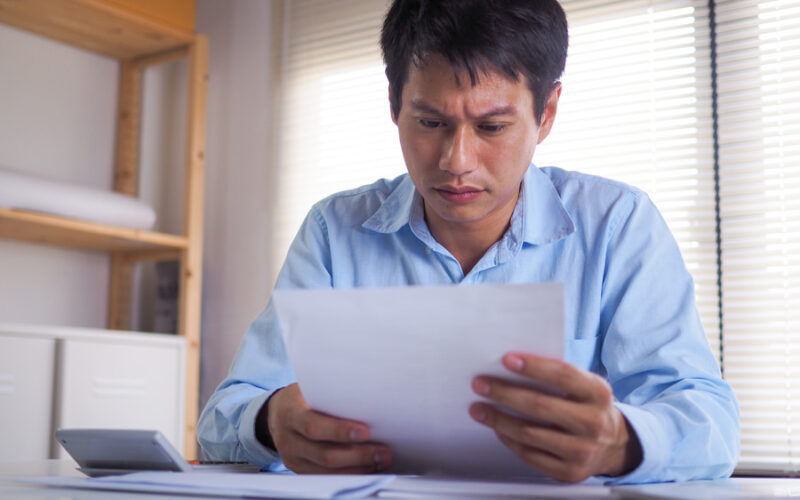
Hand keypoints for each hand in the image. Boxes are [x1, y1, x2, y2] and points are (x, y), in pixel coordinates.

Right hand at [262, 383, 392, 472]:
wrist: (276, 414)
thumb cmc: (301, 397)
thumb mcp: (309, 388)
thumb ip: (330, 394)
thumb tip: (368, 397)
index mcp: (290, 414)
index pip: (314, 427)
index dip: (340, 431)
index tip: (366, 431)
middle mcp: (288, 440)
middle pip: (324, 455)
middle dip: (358, 455)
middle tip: (383, 451)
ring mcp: (292, 459)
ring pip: (327, 471)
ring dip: (358, 468)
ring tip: (381, 460)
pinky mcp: (300, 470)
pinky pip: (326, 477)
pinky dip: (349, 474)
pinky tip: (367, 468)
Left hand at [469, 353, 641, 482]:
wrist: (614, 445)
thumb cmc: (589, 407)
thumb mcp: (585, 386)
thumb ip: (558, 376)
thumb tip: (513, 365)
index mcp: (598, 394)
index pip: (563, 375)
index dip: (533, 367)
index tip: (506, 360)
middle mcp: (593, 422)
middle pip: (540, 405)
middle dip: (504, 393)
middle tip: (481, 384)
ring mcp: (582, 450)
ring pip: (530, 433)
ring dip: (498, 419)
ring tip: (479, 408)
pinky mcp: (569, 471)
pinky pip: (530, 455)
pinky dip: (509, 440)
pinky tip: (498, 429)